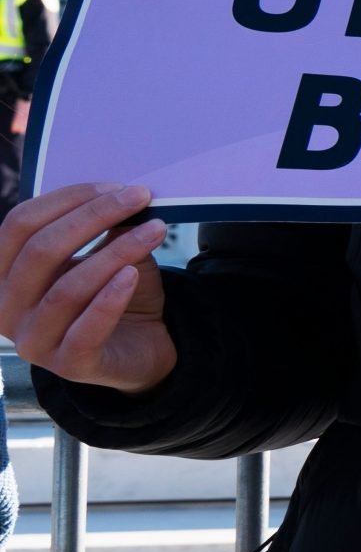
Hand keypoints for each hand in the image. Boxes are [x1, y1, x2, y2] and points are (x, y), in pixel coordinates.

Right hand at [0, 183, 176, 393]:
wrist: (141, 346)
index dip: (65, 199)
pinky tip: (132, 274)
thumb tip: (122, 195)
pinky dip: (110, 299)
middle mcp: (8, 309)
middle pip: (40, 252)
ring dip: (115, 253)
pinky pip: (85, 330)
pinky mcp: (69, 365)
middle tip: (138, 198)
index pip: (19, 226)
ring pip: (66, 289)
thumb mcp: (108, 254)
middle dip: (93, 217)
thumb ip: (107, 230)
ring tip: (154, 231)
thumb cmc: (115, 294)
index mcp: (6, 275)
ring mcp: (34, 341)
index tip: (114, 186)